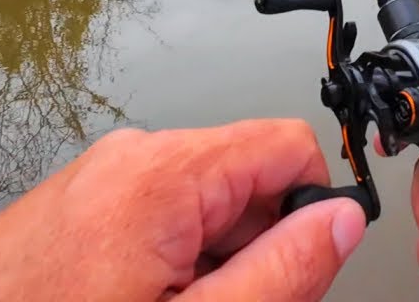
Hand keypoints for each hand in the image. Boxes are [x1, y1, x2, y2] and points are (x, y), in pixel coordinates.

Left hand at [0, 119, 366, 301]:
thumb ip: (281, 272)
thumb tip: (341, 221)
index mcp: (161, 176)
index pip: (287, 147)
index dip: (314, 208)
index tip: (305, 267)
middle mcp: (128, 161)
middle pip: (246, 178)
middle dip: (259, 246)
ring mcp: (97, 180)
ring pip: (203, 206)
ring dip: (214, 263)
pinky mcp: (77, 205)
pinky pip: (157, 219)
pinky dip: (172, 265)